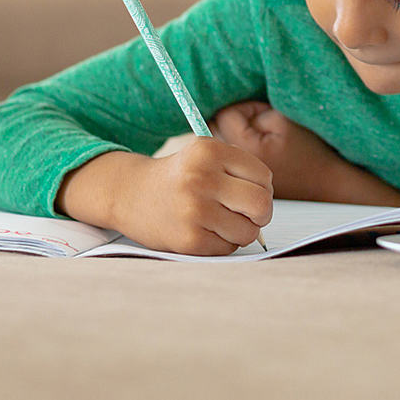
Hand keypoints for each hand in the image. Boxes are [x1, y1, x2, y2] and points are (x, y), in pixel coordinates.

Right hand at [56, 140, 272, 255]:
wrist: (131, 194)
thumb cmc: (180, 176)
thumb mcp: (205, 156)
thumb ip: (241, 171)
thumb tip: (268, 205)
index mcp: (209, 151)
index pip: (264, 176)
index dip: (263, 187)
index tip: (250, 190)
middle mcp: (201, 179)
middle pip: (262, 204)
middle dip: (262, 213)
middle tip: (249, 213)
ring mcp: (194, 211)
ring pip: (248, 231)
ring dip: (241, 230)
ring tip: (221, 221)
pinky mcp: (189, 240)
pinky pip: (228, 248)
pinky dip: (223, 243)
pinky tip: (204, 231)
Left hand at [212, 101, 399, 205]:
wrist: (328, 188)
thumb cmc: (311, 152)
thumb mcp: (284, 121)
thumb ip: (254, 112)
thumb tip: (234, 114)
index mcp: (246, 148)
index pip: (225, 115)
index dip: (246, 108)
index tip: (264, 113)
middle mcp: (236, 168)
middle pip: (217, 133)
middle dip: (235, 123)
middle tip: (260, 125)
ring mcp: (239, 180)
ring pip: (222, 149)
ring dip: (234, 139)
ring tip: (261, 140)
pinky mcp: (244, 187)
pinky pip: (231, 164)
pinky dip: (240, 156)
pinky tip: (261, 156)